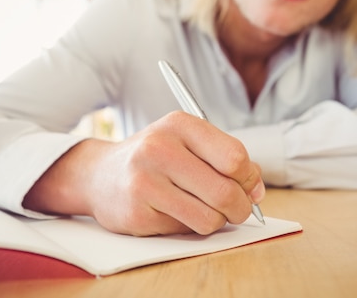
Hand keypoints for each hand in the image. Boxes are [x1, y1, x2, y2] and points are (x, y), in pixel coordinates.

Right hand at [23, 111, 264, 235]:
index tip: (247, 185)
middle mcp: (159, 149)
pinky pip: (186, 231)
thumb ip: (225, 160)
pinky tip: (174, 212)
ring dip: (216, 220)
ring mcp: (145, 182)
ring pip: (209, 218)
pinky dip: (190, 227)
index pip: (235, 157)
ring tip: (204, 209)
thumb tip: (257, 191)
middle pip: (225, 191)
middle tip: (236, 209)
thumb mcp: (187, 142)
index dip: (249, 178)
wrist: (99, 175)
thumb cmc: (154, 158)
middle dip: (240, 207)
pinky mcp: (136, 213)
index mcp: (179, 125)